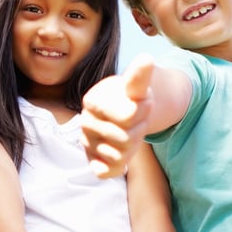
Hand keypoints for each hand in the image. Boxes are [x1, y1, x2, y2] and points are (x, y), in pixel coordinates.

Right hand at [80, 55, 154, 177]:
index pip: (129, 115)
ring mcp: (86, 143)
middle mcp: (84, 123)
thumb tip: (147, 58)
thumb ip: (140, 76)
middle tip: (136, 121)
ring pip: (119, 155)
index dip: (143, 111)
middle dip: (138, 129)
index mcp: (92, 101)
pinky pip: (106, 172)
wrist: (125, 112)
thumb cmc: (131, 98)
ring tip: (129, 132)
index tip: (142, 103)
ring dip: (132, 146)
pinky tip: (122, 153)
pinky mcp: (91, 161)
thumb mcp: (137, 86)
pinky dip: (118, 166)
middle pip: (125, 138)